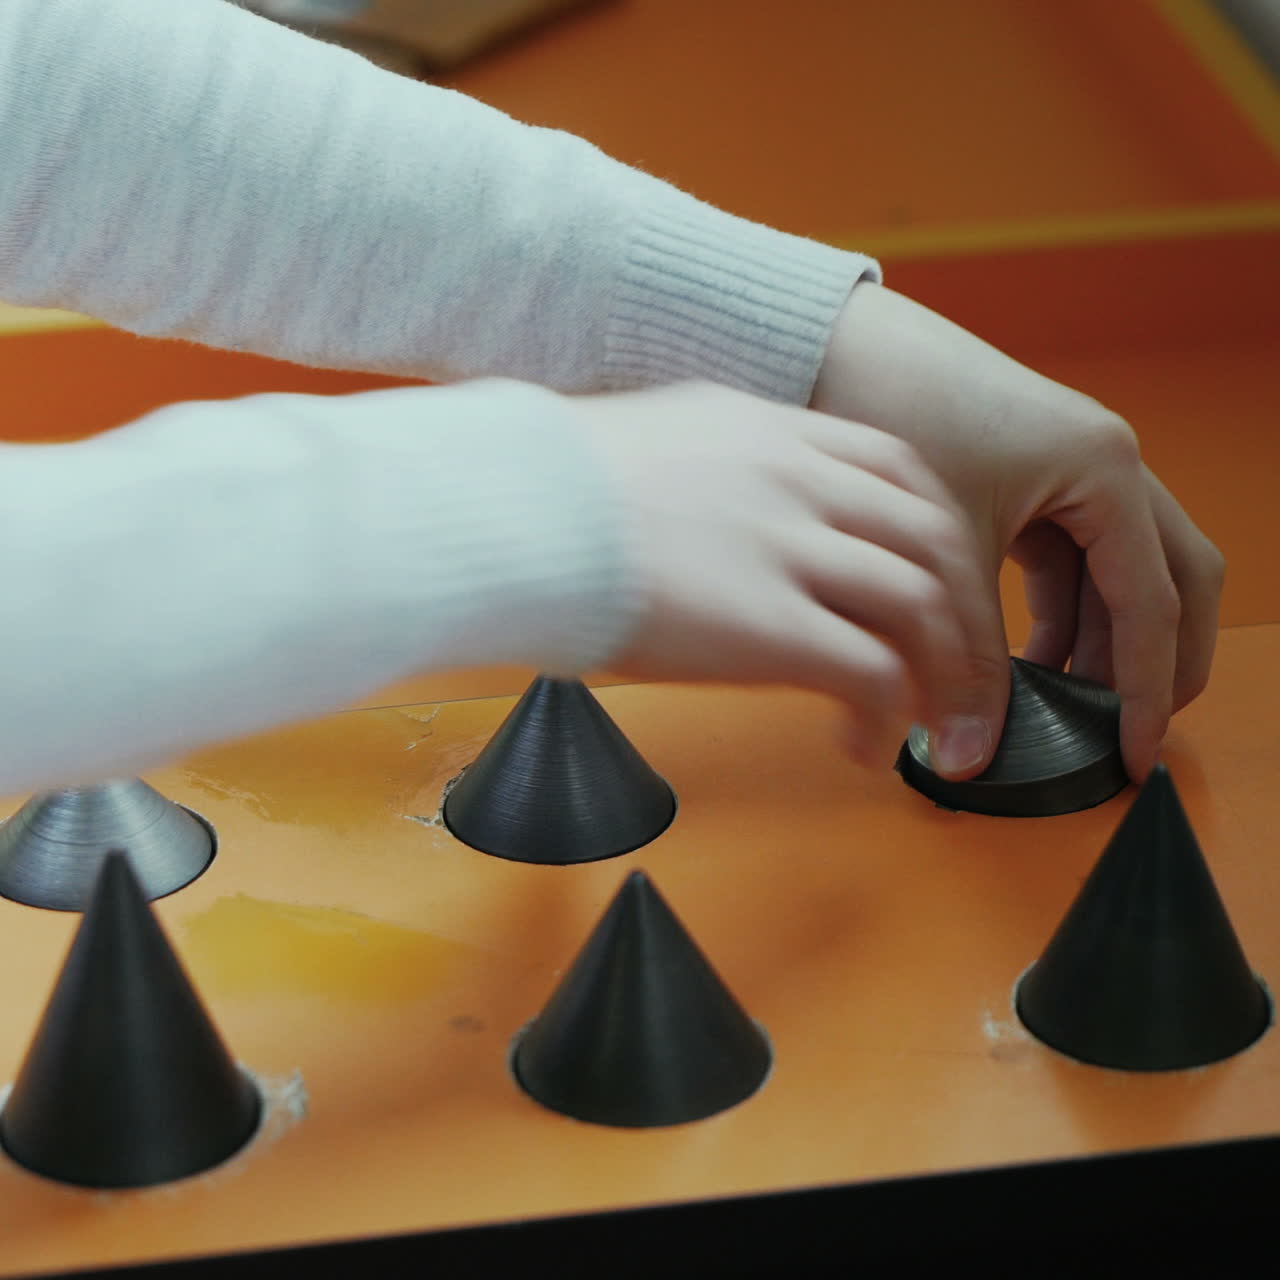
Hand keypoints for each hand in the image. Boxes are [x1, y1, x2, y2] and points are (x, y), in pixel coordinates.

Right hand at [569, 381, 992, 767]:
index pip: (902, 471)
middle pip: (938, 542)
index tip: (944, 586)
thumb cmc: (550, 490)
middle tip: (973, 676)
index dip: (940, 538)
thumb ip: (717, 470)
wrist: (507, 512)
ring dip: (952, 678)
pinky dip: (887, 717)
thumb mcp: (654, 445)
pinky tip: (864, 746)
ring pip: (925, 608)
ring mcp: (788, 548)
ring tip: (941, 729)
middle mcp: (798, 480)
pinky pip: (871, 673)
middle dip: (972, 618)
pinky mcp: (768, 625)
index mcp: (772, 432)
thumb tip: (727, 517)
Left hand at [811, 283, 1223, 781]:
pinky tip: (1024, 658)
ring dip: (1103, 643)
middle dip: (1158, 662)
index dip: (1148, 691)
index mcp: (1104, 469)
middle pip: (1174, 581)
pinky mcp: (1028, 479)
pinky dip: (1061, 615)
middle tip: (1122, 733)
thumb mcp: (941, 550)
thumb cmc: (887, 409)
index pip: (1154, 604)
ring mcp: (1068, 470)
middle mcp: (1103, 463)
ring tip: (1059, 708)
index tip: (1133, 755)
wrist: (824, 347)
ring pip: (1122, 574)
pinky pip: (1071, 561)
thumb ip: (967, 653)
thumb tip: (971, 743)